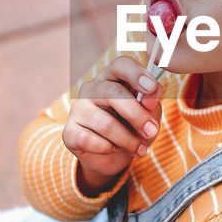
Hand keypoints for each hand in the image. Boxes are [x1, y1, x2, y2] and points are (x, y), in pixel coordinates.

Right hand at [63, 54, 162, 185]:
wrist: (115, 156)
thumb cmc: (133, 128)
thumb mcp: (150, 113)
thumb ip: (151, 102)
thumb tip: (149, 99)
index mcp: (113, 77)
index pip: (120, 65)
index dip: (136, 74)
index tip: (152, 88)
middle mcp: (92, 88)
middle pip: (113, 93)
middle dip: (137, 115)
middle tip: (151, 132)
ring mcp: (78, 109)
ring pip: (105, 123)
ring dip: (128, 140)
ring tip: (139, 149)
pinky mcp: (69, 132)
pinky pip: (91, 140)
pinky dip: (109, 149)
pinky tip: (113, 149)